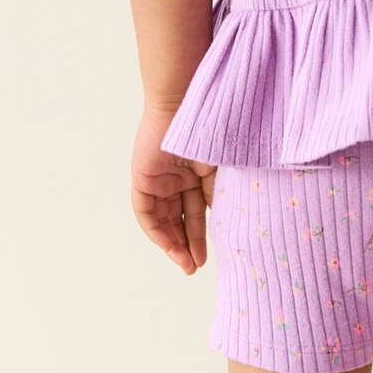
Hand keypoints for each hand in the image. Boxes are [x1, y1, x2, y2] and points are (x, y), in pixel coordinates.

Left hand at [131, 105, 217, 274]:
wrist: (183, 104)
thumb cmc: (208, 128)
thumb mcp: (221, 164)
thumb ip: (222, 189)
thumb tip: (229, 219)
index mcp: (197, 172)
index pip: (198, 210)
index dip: (203, 234)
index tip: (210, 255)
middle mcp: (177, 178)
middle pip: (181, 219)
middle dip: (188, 245)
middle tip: (195, 267)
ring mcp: (159, 180)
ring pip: (164, 220)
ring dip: (173, 243)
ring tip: (186, 264)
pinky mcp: (142, 179)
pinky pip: (146, 213)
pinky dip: (156, 230)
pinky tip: (168, 245)